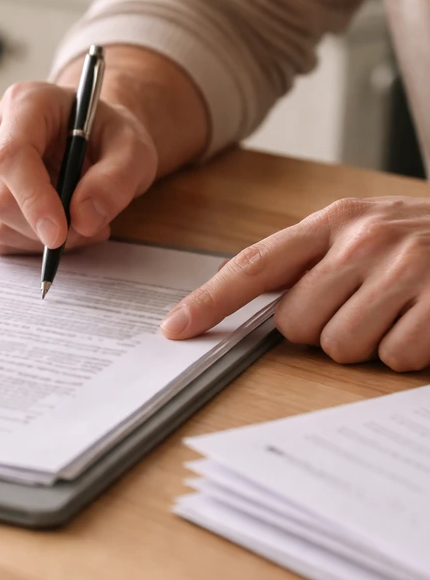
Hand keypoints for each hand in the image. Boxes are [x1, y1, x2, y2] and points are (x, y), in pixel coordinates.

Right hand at [0, 80, 158, 253]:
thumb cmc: (106, 136)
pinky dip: (26, 243)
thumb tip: (84, 220)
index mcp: (25, 103)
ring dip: (39, 239)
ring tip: (76, 221)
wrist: (87, 135)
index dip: (32, 200)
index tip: (59, 236)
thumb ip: (116, 181)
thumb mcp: (133, 150)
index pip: (12, 156)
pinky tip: (50, 223)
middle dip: (45, 228)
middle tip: (89, 226)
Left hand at [161, 197, 429, 371]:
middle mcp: (363, 240)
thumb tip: (254, 311)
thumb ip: (311, 262)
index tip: (175, 330)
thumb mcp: (364, 232)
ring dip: (367, 344)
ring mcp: (405, 268)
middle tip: (363, 308)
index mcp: (333, 222)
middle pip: (295, 323)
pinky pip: (394, 357)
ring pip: (340, 347)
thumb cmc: (424, 242)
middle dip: (322, 330)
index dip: (210, 301)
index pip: (254, 265)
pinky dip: (408, 353)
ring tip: (397, 313)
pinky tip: (426, 323)